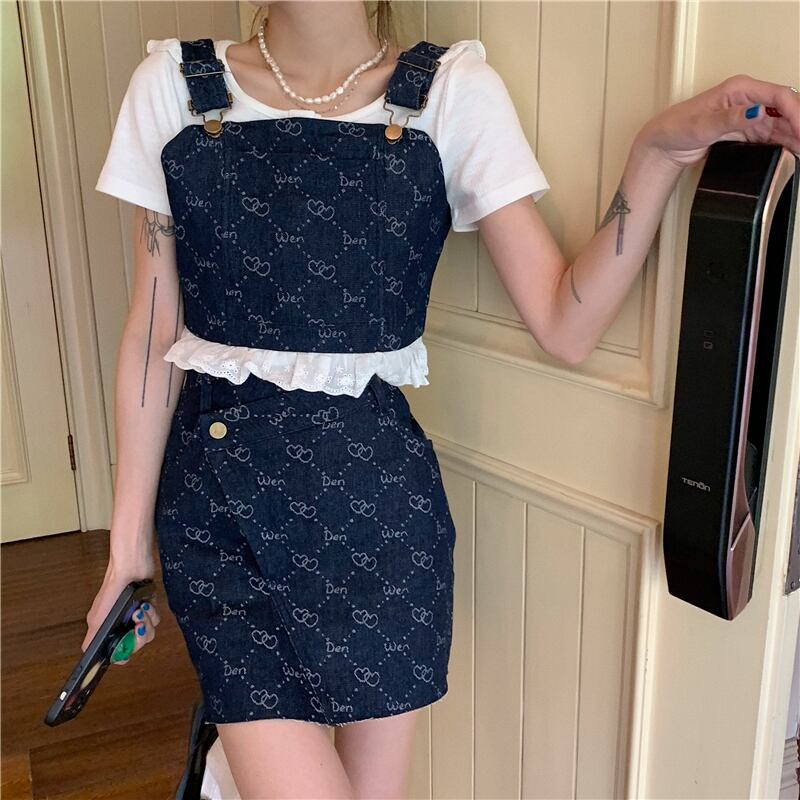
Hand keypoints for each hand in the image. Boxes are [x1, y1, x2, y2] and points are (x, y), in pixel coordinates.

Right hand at [82, 556, 160, 663]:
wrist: (131, 568)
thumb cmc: (112, 589)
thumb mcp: (97, 618)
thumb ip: (92, 638)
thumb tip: (87, 654)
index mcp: (109, 630)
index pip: (118, 653)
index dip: (124, 654)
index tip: (127, 648)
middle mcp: (123, 625)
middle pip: (136, 645)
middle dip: (139, 636)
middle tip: (137, 625)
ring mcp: (136, 616)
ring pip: (148, 633)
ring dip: (146, 622)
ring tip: (139, 610)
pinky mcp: (148, 607)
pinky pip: (155, 619)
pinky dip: (152, 612)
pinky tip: (144, 604)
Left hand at [636, 74, 799, 170]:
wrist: (663, 145)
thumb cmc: (676, 128)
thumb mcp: (703, 125)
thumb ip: (731, 119)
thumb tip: (757, 112)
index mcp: (740, 88)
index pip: (778, 96)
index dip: (796, 112)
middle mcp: (747, 98)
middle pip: (785, 109)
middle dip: (799, 125)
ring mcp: (747, 114)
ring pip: (781, 123)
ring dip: (793, 136)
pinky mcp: (745, 130)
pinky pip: (770, 134)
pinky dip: (782, 142)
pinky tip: (791, 151)